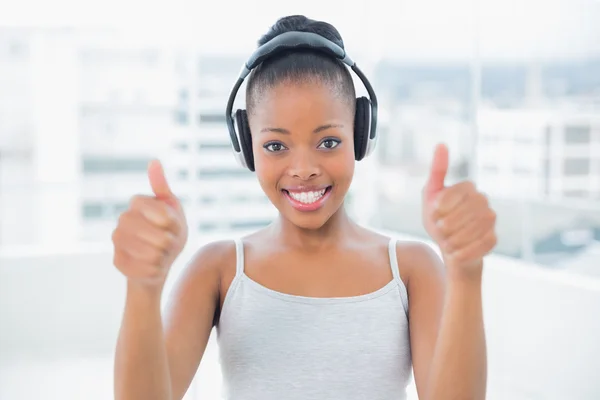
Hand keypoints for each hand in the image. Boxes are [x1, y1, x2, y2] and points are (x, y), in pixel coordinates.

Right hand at [112, 160, 187, 287]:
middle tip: (168, 243)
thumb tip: (154, 161)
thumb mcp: (172, 208)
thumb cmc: (169, 231)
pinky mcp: (117, 261)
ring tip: (160, 254)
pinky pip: (146, 270)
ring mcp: (117, 240)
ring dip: (164, 257)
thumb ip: (162, 188)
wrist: (158, 260)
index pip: (165, 215)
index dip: (174, 224)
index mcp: (137, 202)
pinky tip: (152, 266)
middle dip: (171, 244)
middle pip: (160, 238)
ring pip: (153, 255)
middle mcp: (123, 219)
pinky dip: (156, 270)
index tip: (173, 225)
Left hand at [422, 144, 496, 275]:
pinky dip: (462, 252)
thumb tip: (441, 144)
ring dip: (453, 239)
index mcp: (469, 187)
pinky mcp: (493, 239)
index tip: (433, 213)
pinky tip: (455, 252)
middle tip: (439, 230)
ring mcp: (491, 220)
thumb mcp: (430, 195)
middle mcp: (483, 201)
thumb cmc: (438, 219)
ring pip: (472, 230)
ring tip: (446, 241)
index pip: (455, 193)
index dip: (441, 206)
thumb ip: (437, 170)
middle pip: (463, 214)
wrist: (449, 248)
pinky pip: (479, 246)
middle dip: (446, 225)